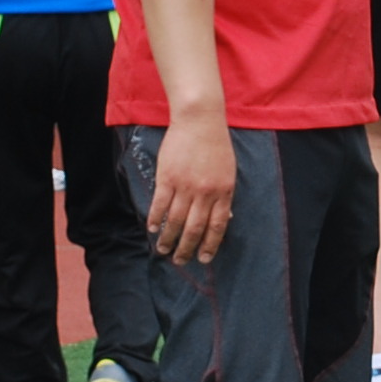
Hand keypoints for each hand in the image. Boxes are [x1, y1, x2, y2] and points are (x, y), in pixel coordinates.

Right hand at [145, 113, 237, 264]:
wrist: (200, 120)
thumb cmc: (216, 145)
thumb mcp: (228, 171)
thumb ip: (225, 196)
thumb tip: (227, 218)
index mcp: (224, 191)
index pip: (217, 226)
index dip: (210, 245)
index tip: (204, 259)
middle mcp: (205, 192)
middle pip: (194, 228)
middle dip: (187, 248)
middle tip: (180, 261)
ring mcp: (185, 185)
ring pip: (175, 220)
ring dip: (168, 238)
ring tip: (163, 250)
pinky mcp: (167, 177)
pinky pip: (160, 204)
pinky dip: (155, 219)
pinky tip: (152, 228)